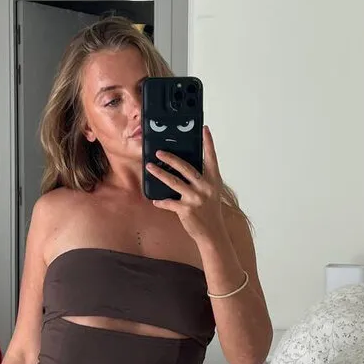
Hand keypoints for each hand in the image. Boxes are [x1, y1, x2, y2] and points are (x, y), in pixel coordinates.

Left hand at [146, 126, 226, 244]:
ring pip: (174, 182)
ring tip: (150, 167)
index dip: (208, 143)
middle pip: (186, 168)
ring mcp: (195, 198)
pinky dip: (161, 201)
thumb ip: (201, 179)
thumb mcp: (211, 192)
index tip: (204, 130)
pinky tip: (155, 200)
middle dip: (171, 158)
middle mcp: (205, 187)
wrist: (213, 233)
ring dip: (159, 174)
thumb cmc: (211, 211)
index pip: (211, 158)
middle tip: (159, 151)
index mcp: (213, 180)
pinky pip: (169, 202)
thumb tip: (183, 167)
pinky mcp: (186, 209)